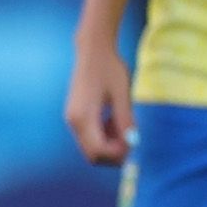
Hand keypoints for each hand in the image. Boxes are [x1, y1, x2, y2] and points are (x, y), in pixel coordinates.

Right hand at [64, 31, 133, 167]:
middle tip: (131, 134)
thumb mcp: (122, 95)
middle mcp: (73, 121)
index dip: (118, 153)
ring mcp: (72, 119)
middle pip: (93, 155)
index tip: (134, 141)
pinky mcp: (75, 116)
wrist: (93, 51)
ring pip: (91, 148)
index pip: (98, 151)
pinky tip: (115, 119)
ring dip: (110, 144)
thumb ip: (125, 120)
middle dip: (114, 152)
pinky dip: (104, 135)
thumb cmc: (110, 69)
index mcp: (83, 117)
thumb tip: (133, 143)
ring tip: (123, 123)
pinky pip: (90, 136)